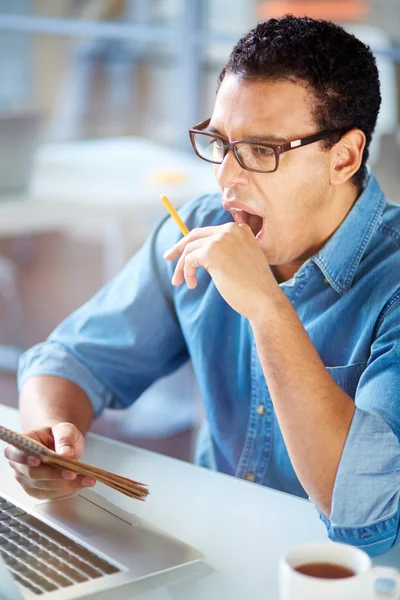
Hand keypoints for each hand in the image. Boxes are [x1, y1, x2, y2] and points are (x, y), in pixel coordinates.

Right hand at [4, 422, 95, 499]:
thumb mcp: (65, 429)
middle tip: (72, 473)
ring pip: (44, 486)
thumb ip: (64, 439)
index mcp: (22, 444)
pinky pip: (51, 494)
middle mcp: (19, 464)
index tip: (38, 460)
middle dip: (54, 474)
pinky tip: (82, 482)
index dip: (23, 458)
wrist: (61, 444)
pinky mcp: (38, 491)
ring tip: (86, 478)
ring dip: (65, 484)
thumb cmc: (58, 435)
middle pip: (32, 473)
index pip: (14, 453)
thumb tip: (65, 453)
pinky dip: (69, 489)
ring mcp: (27, 479)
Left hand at [163, 222, 280, 319]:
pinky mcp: (212, 252)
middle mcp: (231, 229)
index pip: (208, 232)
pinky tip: (192, 284)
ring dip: (182, 267)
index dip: (192, 241)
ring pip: (190, 249)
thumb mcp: (240, 262)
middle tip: (167, 258)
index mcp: (239, 229)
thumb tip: (195, 252)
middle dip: (179, 248)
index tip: (179, 251)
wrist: (264, 300)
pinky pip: (189, 260)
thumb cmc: (254, 287)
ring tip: (181, 282)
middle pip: (195, 235)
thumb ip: (223, 252)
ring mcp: (221, 239)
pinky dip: (186, 272)